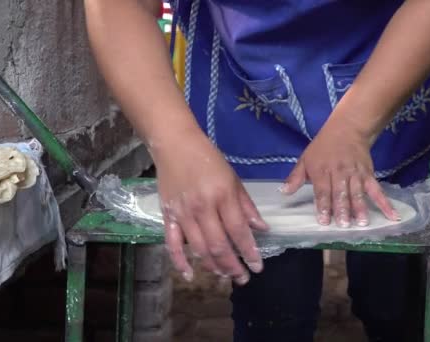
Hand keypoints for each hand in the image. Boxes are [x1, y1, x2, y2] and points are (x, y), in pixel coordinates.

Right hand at [153, 131, 267, 284]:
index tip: (257, 266)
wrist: (175, 144)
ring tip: (224, 277)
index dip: (249, 252)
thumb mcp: (233, 178)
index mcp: (223, 196)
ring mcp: (183, 213)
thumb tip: (261, 228)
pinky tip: (189, 275)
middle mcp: (203, 208)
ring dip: (213, 267)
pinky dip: (180, 261)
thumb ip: (246, 205)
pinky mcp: (168, 215)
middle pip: (219, 245)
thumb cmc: (208, 159)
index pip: (238, 231)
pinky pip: (172, 244)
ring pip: (198, 249)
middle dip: (232, 266)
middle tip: (243, 278)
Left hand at [280, 116, 399, 226]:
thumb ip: (294, 178)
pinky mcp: (368, 174)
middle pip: (341, 193)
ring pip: (358, 193)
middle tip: (344, 225)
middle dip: (342, 210)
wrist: (347, 128)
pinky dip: (385, 203)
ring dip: (360, 208)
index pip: (322, 191)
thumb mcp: (304, 159)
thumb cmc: (322, 147)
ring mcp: (355, 174)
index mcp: (321, 171)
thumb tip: (283, 193)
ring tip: (362, 223)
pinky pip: (377, 190)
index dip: (323, 206)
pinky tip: (392, 215)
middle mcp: (339, 173)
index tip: (324, 221)